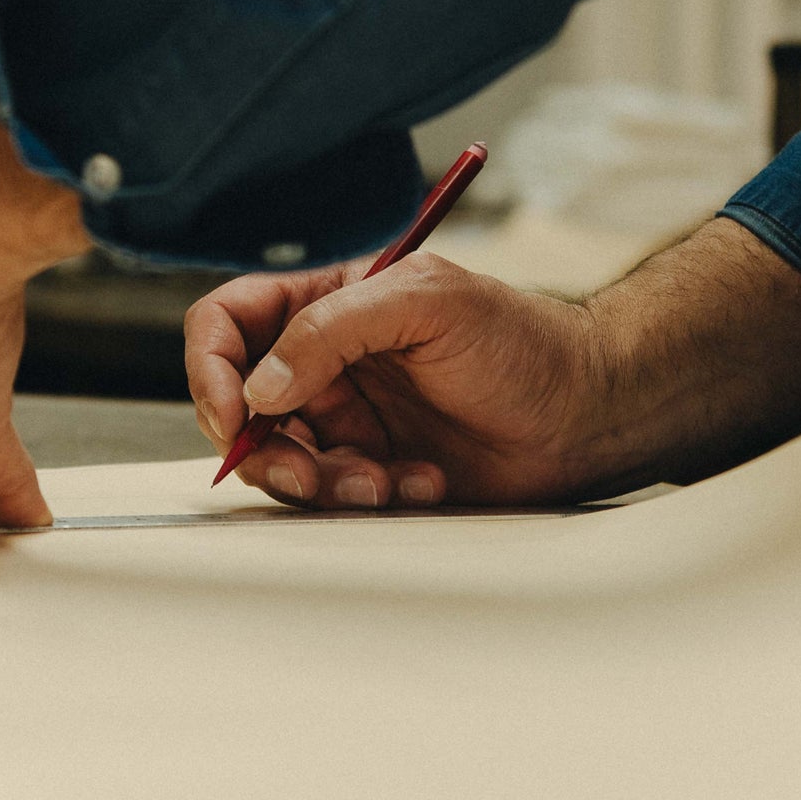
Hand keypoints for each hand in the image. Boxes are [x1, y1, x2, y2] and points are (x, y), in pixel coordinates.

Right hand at [184, 253, 632, 509]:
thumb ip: (332, 329)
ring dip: (320, 481)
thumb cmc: (524, 340)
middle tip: (304, 472)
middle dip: (265, 447)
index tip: (234, 413)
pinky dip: (366, 498)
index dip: (211, 367)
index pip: (229, 322)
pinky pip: (332, 496)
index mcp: (327, 301)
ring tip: (381, 481)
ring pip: (282, 462)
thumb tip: (261, 385)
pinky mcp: (374, 469)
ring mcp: (348, 418)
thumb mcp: (426, 302)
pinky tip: (423, 481)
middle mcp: (327, 360)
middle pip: (240, 405)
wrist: (589, 412)